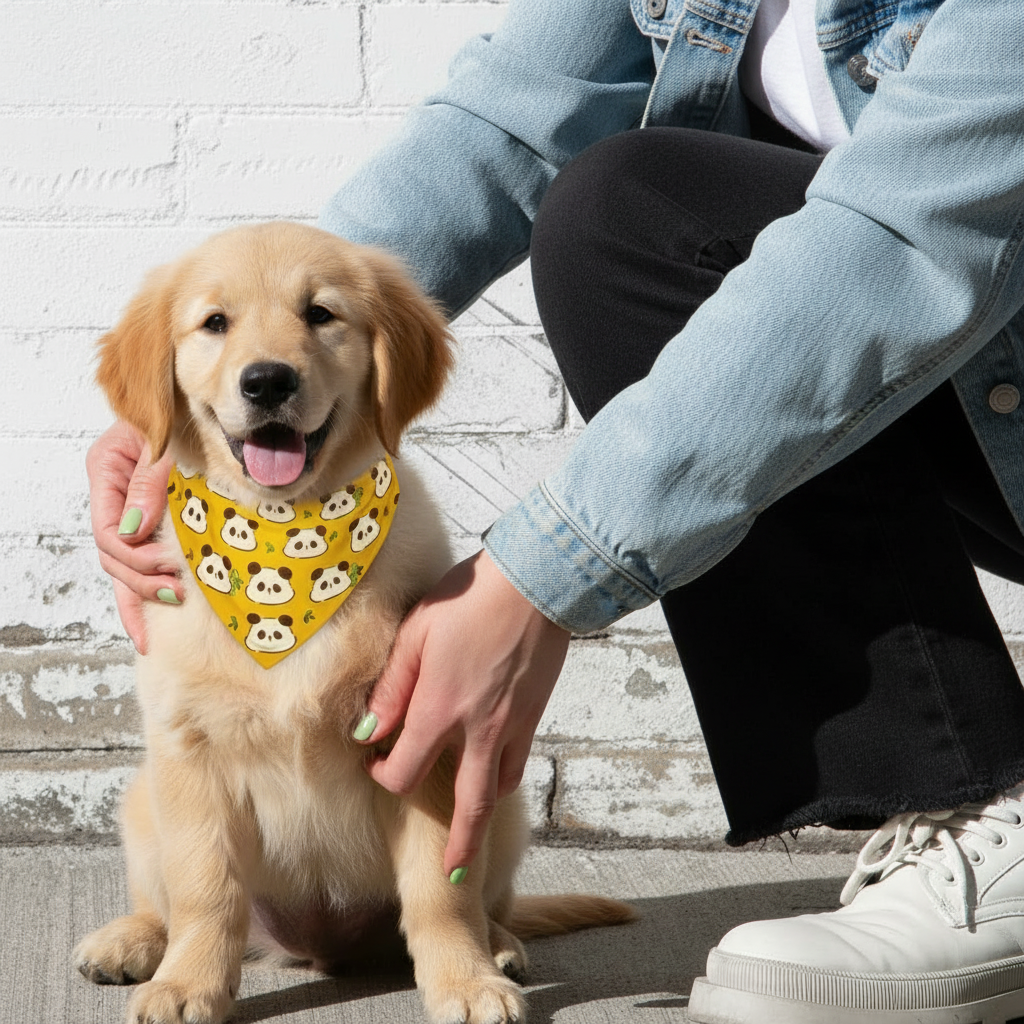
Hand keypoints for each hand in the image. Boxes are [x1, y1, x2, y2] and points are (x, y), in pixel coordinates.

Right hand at [86, 421, 178, 653]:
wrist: (190, 400)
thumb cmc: (177, 411)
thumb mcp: (162, 442)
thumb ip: (150, 483)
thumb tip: (136, 530)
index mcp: (106, 471)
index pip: (108, 529)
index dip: (134, 554)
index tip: (166, 563)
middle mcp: (112, 496)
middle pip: (113, 554)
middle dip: (142, 577)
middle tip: (177, 587)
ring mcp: (127, 512)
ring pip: (122, 566)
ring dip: (145, 590)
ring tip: (175, 600)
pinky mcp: (146, 524)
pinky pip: (136, 566)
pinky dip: (141, 596)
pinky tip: (147, 629)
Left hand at [358, 550, 569, 878]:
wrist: (535, 582)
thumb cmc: (470, 598)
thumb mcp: (416, 633)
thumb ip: (392, 687)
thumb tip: (368, 730)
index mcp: (440, 708)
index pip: (406, 770)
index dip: (386, 776)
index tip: (376, 763)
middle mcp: (479, 729)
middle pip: (468, 807)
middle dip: (458, 847)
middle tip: (453, 874)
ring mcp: (512, 725)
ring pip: (497, 788)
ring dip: (481, 812)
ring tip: (469, 825)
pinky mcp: (534, 714)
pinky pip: (519, 762)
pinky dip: (504, 778)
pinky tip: (494, 772)